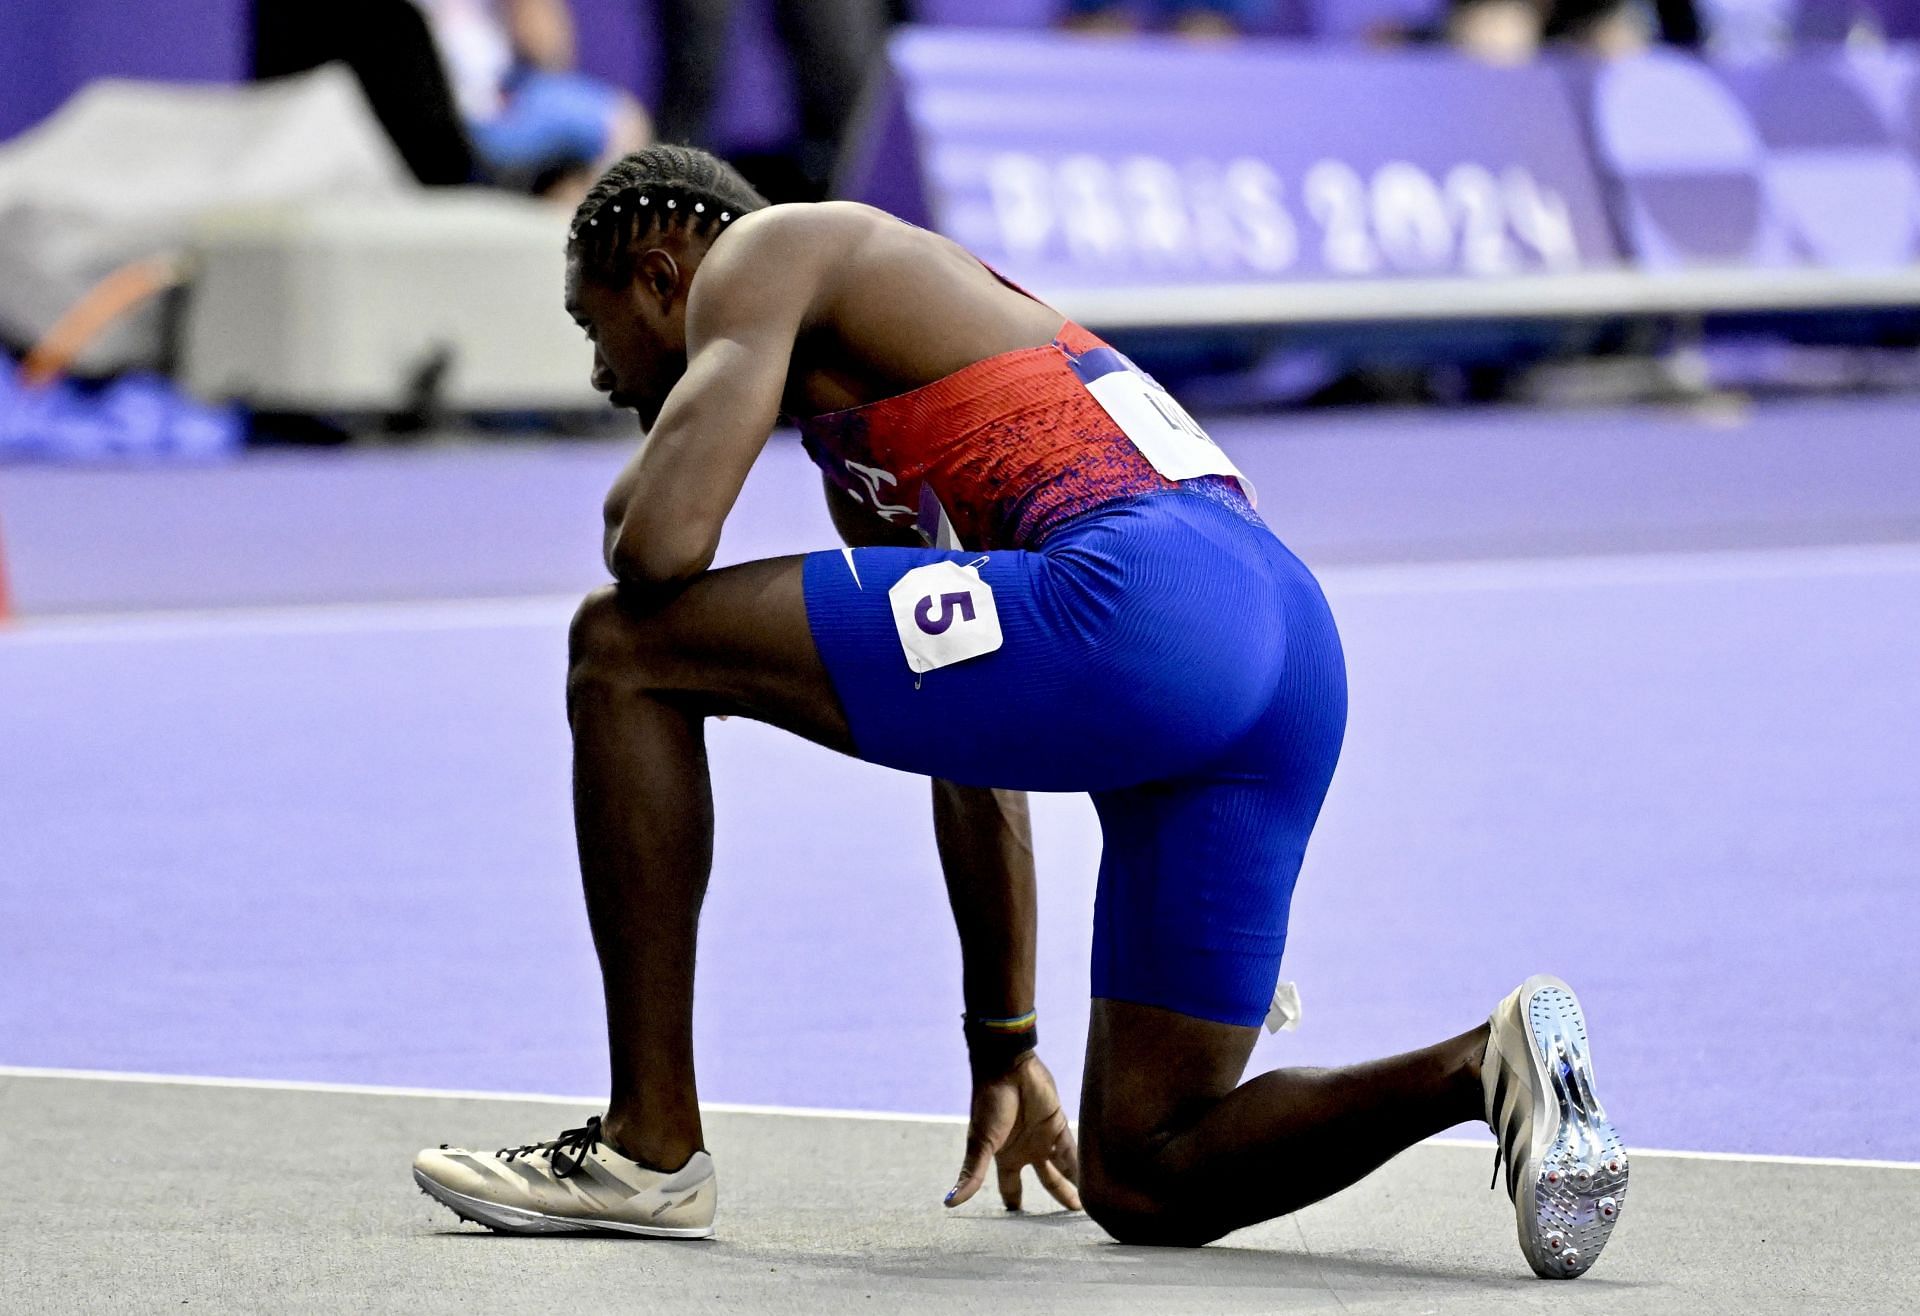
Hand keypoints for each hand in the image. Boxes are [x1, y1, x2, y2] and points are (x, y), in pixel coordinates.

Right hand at [945, 1053, 1080, 1211]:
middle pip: (1047, 1181)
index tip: (1022, 1228)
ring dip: (1076, 1185)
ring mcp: (1045, 1138)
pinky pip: (1074, 1151)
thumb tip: (949, 1203)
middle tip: (1070, 1221)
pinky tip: (1094, 1183)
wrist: (1006, 1066)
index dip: (1015, 1205)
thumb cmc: (988, 1103)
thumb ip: (973, 1174)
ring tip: (1089, 1207)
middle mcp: (1027, 1150)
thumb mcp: (980, 1143)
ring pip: (1065, 1169)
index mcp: (1005, 1157)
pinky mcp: (1060, 1125)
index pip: (1011, 1188)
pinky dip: (1083, 1167)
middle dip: (1058, 1197)